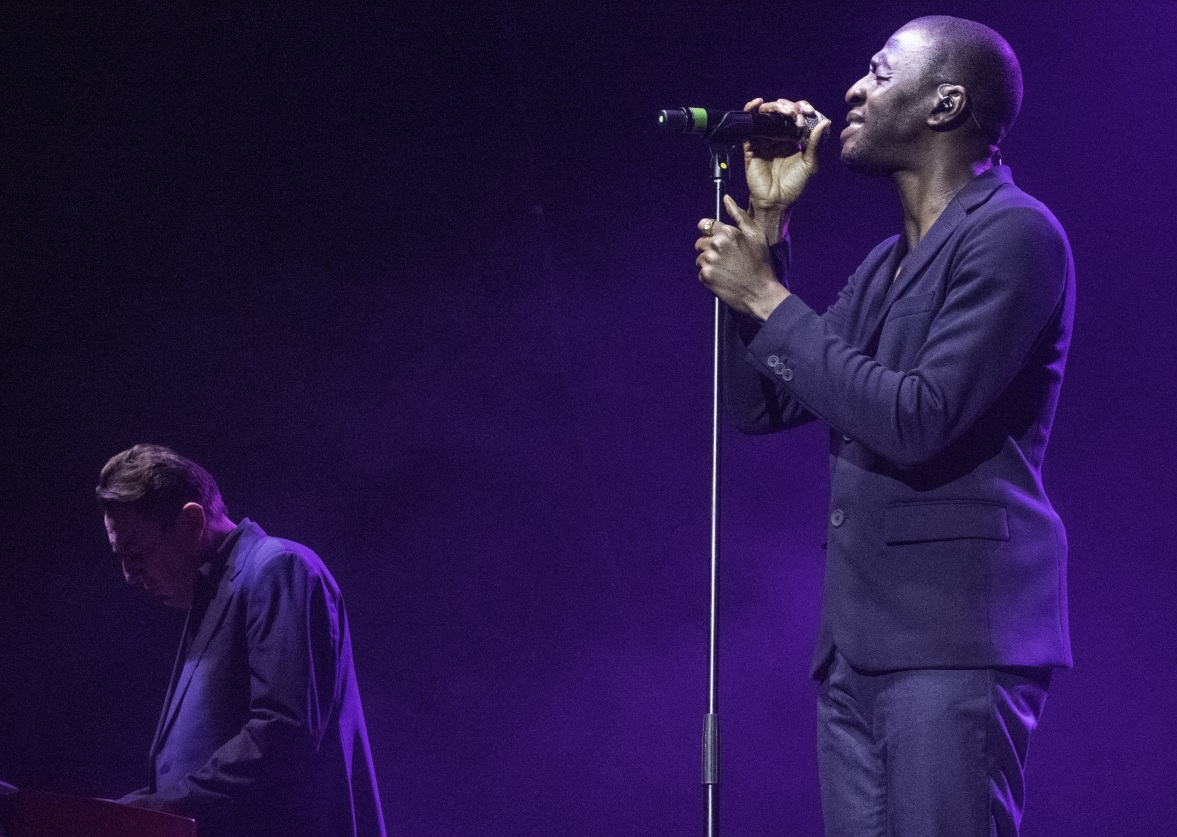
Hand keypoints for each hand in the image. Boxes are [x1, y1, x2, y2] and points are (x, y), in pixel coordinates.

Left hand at [695, 195, 790, 319]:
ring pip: (700, 258)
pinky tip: (723, 279)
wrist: (761, 293)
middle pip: (700, 242)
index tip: (714, 239)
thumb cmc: (761, 264)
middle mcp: (716, 245)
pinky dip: (709, 276)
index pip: (705, 225)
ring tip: (726, 270)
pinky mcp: (705, 276)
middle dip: (709, 248)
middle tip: (726, 259)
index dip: (709, 232)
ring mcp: (709, 261)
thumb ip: (740, 215)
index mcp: (728, 232)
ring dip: (709, 263)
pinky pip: (701, 273)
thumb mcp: (756, 235)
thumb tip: (726, 198)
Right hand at [741, 97, 830, 237]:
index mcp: (794, 139)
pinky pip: (749, 124)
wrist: (777, 203)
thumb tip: (826, 121)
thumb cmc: (795, 187)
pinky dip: (751, 109)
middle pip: (781, 111)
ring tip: (785, 111)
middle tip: (796, 113)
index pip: (797, 116)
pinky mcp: (751, 145)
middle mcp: (779, 137)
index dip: (803, 108)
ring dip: (775, 107)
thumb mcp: (811, 165)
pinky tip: (757, 103)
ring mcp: (764, 140)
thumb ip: (816, 144)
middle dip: (790, 106)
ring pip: (766, 114)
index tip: (809, 111)